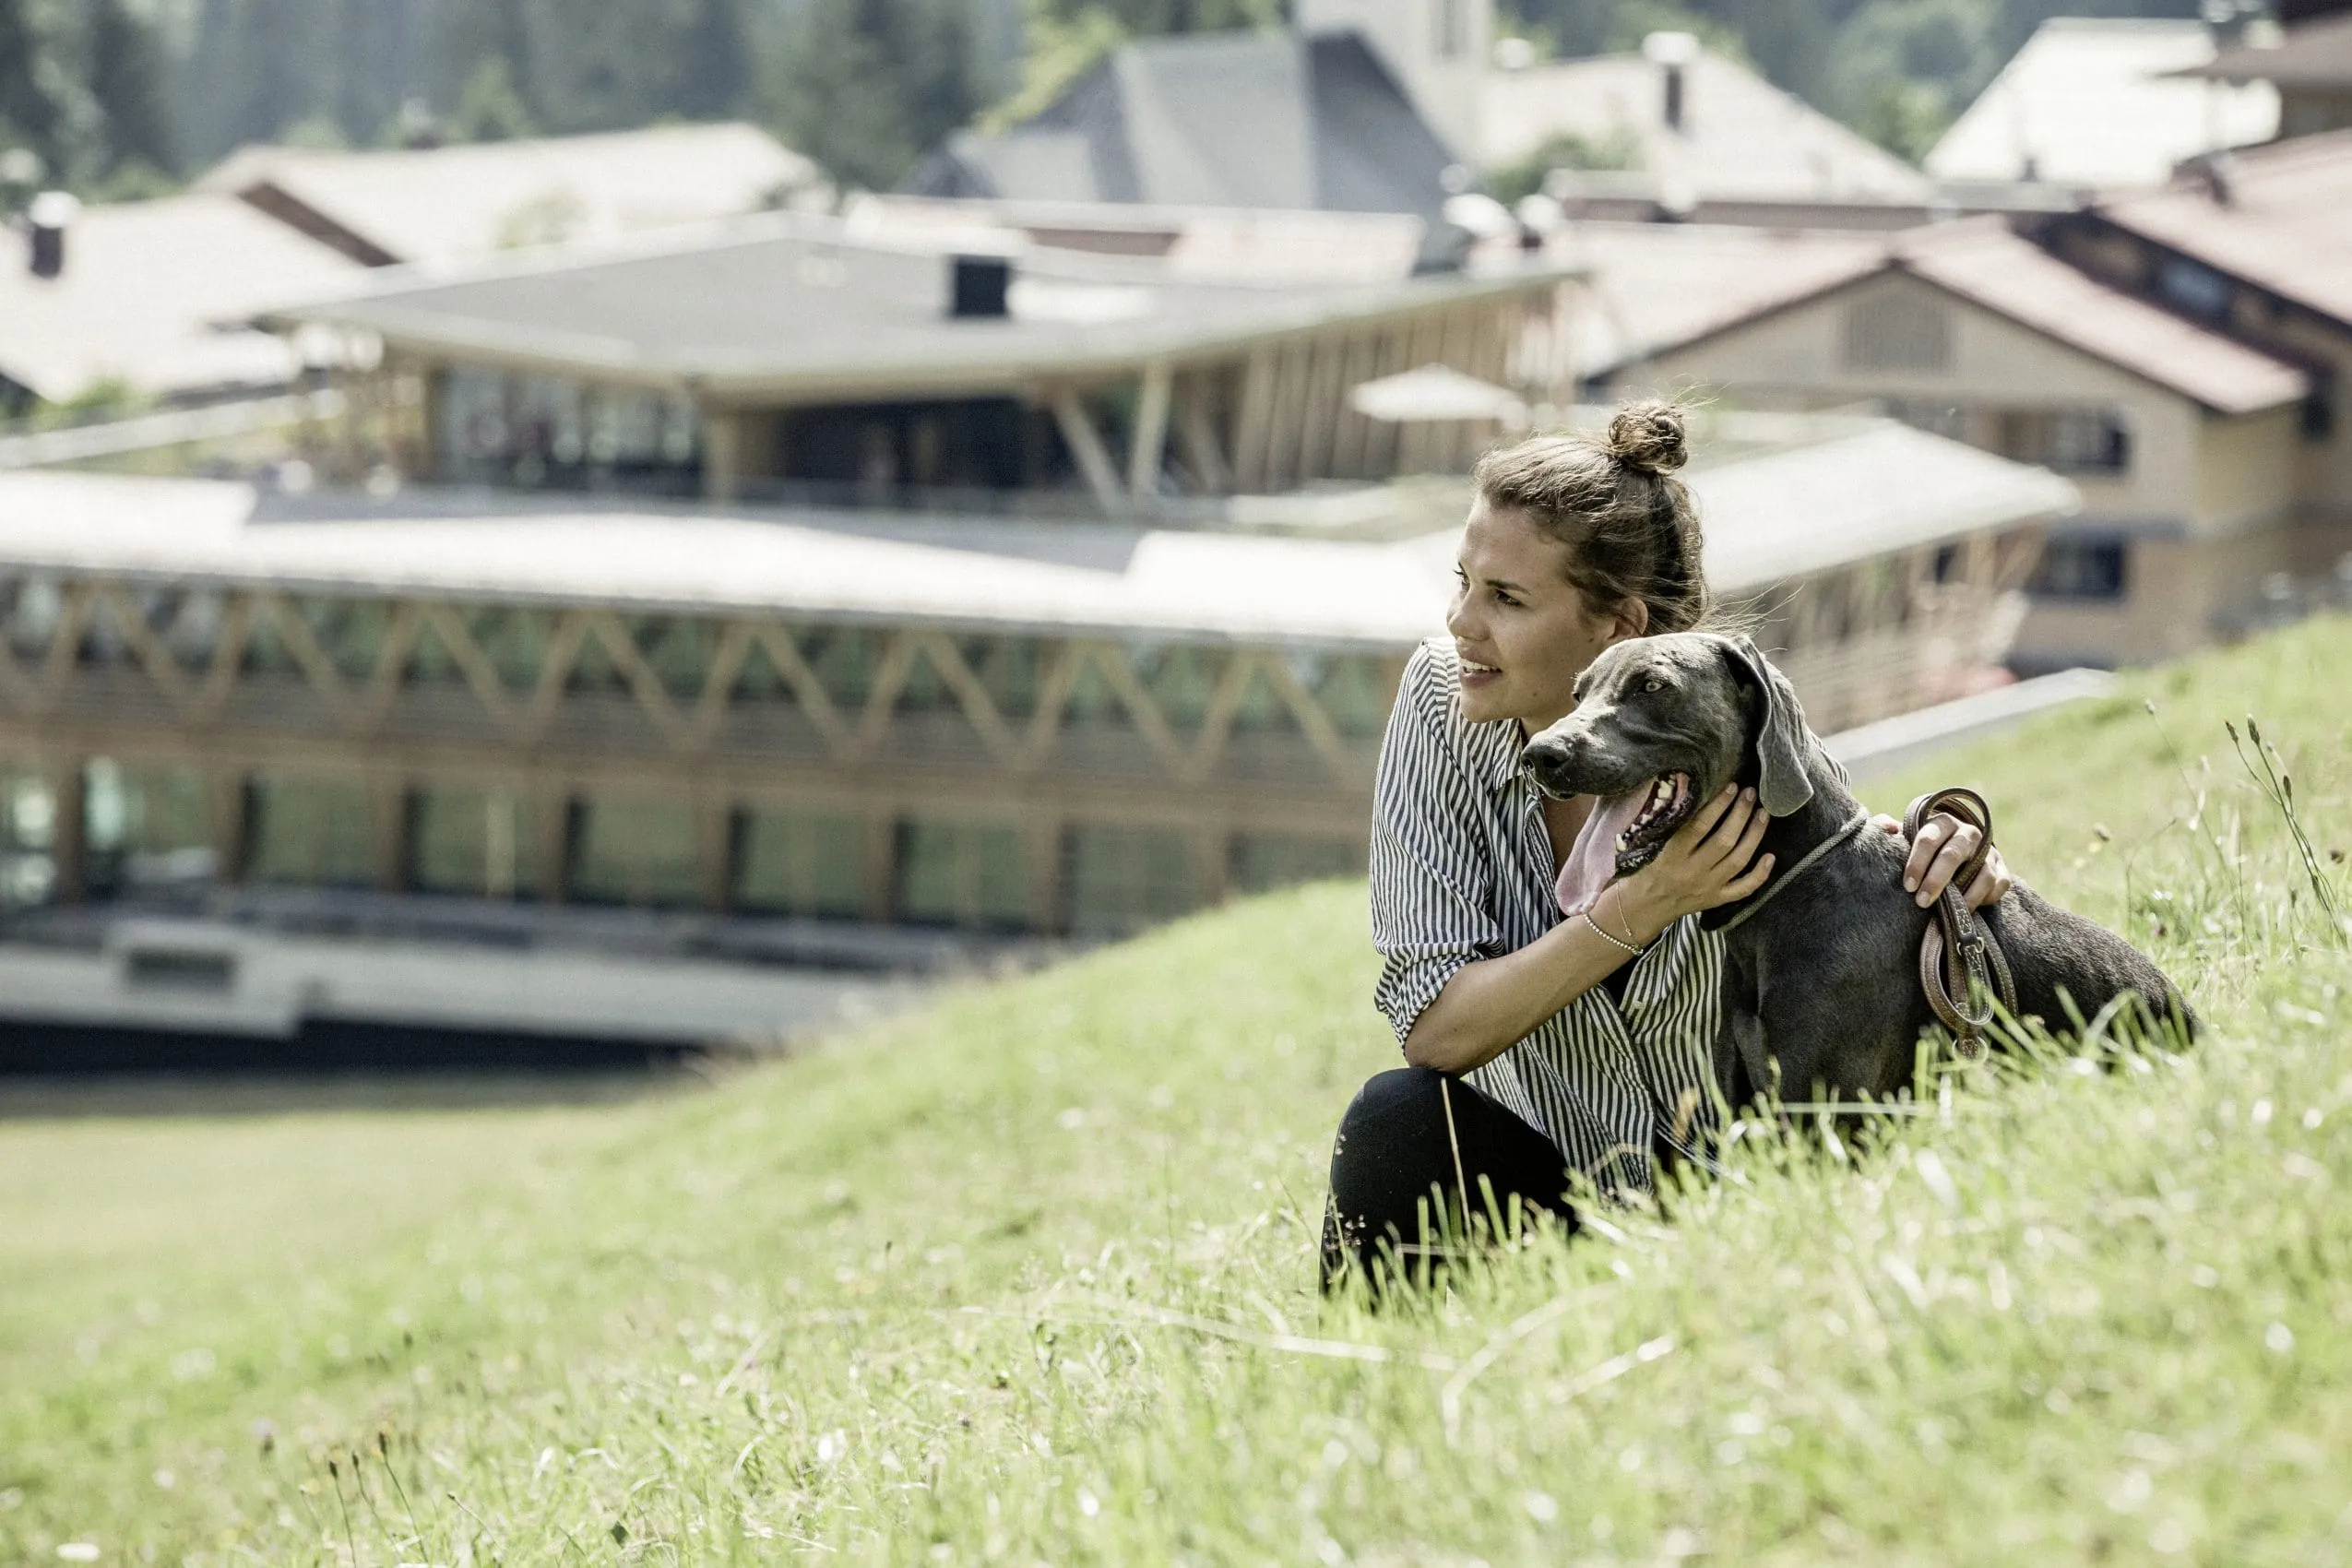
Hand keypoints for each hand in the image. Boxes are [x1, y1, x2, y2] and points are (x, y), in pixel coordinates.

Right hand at [1607, 784, 1773, 939]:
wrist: (1643, 907)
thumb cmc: (1644, 869)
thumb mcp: (1649, 845)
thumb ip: (1670, 822)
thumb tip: (1688, 787)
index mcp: (1672, 856)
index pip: (1700, 826)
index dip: (1718, 805)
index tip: (1731, 787)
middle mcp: (1692, 872)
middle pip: (1724, 841)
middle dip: (1740, 814)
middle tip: (1750, 794)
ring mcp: (1708, 887)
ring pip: (1738, 860)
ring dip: (1754, 835)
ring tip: (1762, 814)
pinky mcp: (1716, 899)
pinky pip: (1743, 888)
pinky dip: (1760, 874)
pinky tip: (1771, 856)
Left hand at [1873, 813, 2012, 909]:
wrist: (1959, 852)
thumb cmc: (1925, 848)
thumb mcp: (1907, 836)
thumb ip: (1889, 829)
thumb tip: (1887, 827)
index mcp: (1942, 822)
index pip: (1928, 839)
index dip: (1917, 862)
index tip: (1908, 886)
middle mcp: (1968, 833)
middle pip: (1952, 855)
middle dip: (1936, 880)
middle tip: (1922, 902)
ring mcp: (1989, 851)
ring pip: (1981, 873)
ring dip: (1964, 896)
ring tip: (1948, 914)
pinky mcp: (2002, 869)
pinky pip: (1999, 885)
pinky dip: (1986, 898)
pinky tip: (1968, 910)